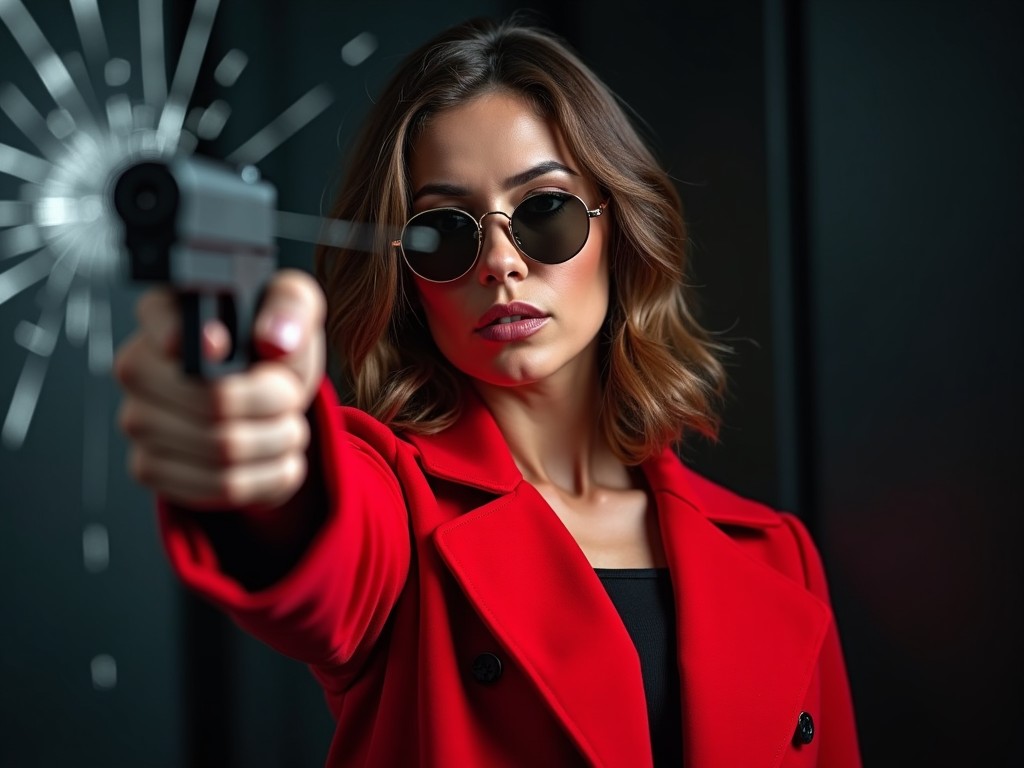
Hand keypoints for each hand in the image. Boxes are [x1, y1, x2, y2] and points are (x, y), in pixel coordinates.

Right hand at [115, 269, 325, 510]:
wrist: (270, 402)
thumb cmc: (273, 347)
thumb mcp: (292, 308)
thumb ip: (290, 306)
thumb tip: (274, 339)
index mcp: (165, 312)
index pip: (167, 327)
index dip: (198, 343)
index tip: (224, 347)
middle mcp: (138, 365)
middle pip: (216, 400)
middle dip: (277, 404)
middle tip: (289, 394)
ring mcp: (138, 420)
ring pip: (225, 449)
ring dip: (279, 441)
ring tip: (284, 422)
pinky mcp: (150, 468)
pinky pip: (222, 486)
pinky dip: (269, 475)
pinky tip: (271, 454)